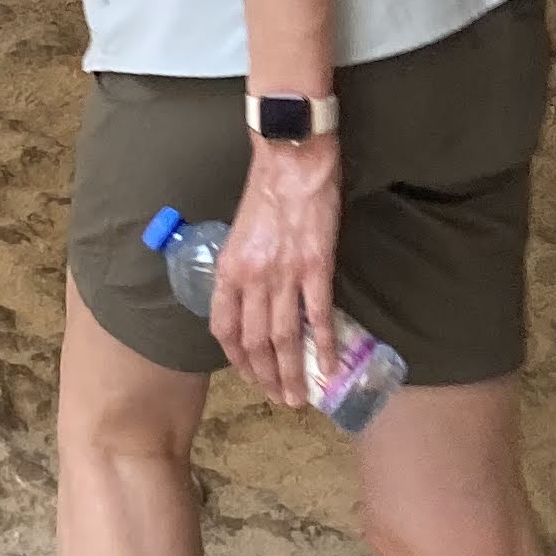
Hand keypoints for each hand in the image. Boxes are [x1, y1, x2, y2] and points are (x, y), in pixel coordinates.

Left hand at [207, 131, 342, 409]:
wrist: (291, 156)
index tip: (248, 376)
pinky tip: (331, 367)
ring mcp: (285, 273)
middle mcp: (252, 277)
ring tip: (300, 396)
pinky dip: (326, 346)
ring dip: (292, 373)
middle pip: (255, 342)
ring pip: (285, 338)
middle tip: (280, 399)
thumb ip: (243, 268)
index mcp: (229, 269)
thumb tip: (252, 299)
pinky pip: (319, 316)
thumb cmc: (266, 189)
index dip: (236, 359)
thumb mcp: (240, 232)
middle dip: (266, 377)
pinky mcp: (317, 265)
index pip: (224, 328)